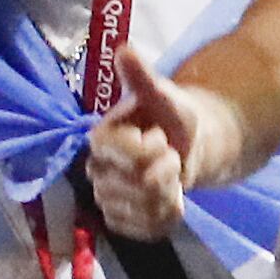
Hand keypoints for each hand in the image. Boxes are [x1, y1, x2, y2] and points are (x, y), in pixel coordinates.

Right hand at [88, 39, 236, 241]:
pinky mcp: (121, 221)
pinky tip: (169, 199)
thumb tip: (124, 48)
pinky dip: (167, 216)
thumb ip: (142, 76)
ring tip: (169, 177)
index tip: (160, 137)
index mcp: (100, 138)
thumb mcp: (163, 93)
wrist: (183, 147)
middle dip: (167, 170)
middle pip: (140, 184)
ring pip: (145, 209)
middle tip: (169, 156)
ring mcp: (107, 199)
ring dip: (169, 193)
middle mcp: (96, 170)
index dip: (153, 149)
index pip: (128, 154)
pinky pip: (148, 230)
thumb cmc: (169, 117)